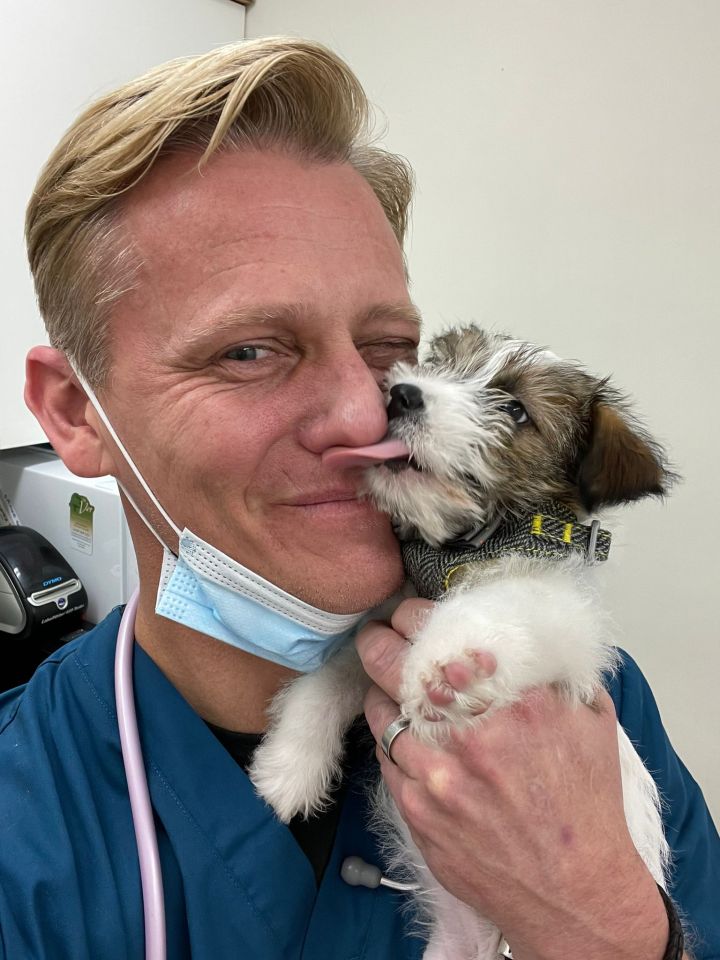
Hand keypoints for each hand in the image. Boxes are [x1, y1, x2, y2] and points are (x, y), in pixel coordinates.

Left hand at [356, 599, 669, 959]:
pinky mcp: (420, 811)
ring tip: (383, 681)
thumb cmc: (587, 807)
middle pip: (398, 668)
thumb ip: (557, 674)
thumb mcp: (593, 721)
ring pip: (383, 714)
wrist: (577, 891)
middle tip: (376, 634)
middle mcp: (473, 734)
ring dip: (381, 692)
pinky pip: (386, 759)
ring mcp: (440, 775)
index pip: (444, 636)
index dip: (415, 616)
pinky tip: (397, 729)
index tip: (409, 614)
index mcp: (518, 701)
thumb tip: (529, 639)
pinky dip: (389, 737)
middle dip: (379, 642)